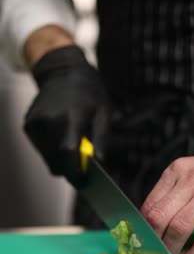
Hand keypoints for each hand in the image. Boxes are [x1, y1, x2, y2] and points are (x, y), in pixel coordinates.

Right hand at [24, 45, 109, 185]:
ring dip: (60, 158)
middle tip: (80, 165)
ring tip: (70, 142)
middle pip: (56, 160)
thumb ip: (101, 138)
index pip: (68, 152)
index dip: (75, 171)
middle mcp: (50, 120)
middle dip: (69, 168)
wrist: (62, 72)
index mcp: (71, 116)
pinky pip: (41, 148)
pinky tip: (60, 135)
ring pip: (48, 157)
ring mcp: (36, 123)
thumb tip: (100, 161)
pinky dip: (52, 149)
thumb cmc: (89, 93)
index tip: (83, 181)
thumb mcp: (104, 112)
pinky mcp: (29, 125)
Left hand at [141, 143, 193, 253]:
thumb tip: (150, 226)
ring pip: (179, 229)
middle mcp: (193, 179)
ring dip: (169, 253)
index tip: (140, 246)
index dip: (141, 231)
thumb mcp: (193, 174)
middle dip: (151, 244)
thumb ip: (173, 194)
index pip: (149, 205)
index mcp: (178, 170)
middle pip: (159, 218)